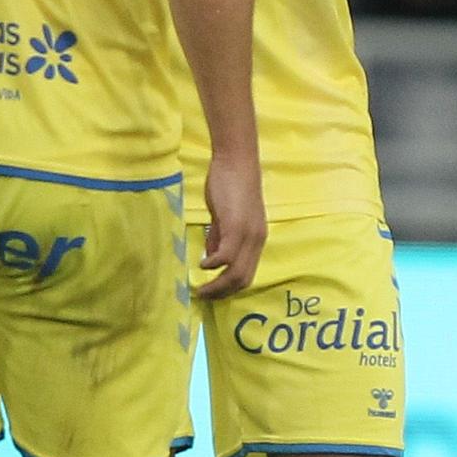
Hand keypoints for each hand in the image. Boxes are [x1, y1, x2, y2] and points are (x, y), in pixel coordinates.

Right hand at [198, 148, 265, 299]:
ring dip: (217, 285)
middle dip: (222, 293)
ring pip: (235, 273)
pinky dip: (213, 265)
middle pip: (243, 279)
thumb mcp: (226, 216)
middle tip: (202, 297)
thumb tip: (211, 259)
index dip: (229, 288)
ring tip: (200, 289)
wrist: (237, 160)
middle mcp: (257, 241)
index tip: (211, 293)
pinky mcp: (236, 226)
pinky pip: (226, 256)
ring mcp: (248, 235)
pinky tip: (201, 265)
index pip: (247, 274)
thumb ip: (220, 237)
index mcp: (256, 240)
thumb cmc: (230, 184)